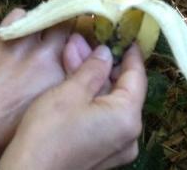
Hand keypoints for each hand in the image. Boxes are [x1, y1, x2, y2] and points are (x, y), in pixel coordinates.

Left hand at [0, 8, 71, 159]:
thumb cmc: (7, 129)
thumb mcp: (47, 113)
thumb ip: (62, 91)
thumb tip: (66, 78)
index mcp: (66, 79)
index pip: (85, 49)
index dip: (83, 45)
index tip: (80, 46)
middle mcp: (52, 56)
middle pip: (70, 25)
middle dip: (68, 28)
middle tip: (60, 35)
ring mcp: (29, 42)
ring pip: (47, 15)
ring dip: (45, 22)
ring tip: (38, 33)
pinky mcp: (7, 34)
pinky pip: (21, 14)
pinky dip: (21, 20)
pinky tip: (18, 32)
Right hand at [0, 42, 147, 169]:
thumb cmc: (49, 133)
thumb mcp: (70, 92)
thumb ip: (92, 69)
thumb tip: (106, 53)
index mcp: (128, 117)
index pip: (137, 76)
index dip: (129, 52)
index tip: (123, 32)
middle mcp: (129, 136)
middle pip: (121, 89)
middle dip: (101, 63)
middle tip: (82, 40)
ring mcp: (115, 148)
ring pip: (109, 103)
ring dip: (92, 78)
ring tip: (71, 53)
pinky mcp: (100, 154)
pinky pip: (101, 118)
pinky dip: (89, 98)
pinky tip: (71, 79)